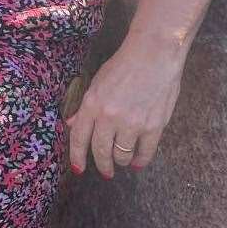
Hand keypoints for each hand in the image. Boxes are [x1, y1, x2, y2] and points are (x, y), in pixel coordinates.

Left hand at [67, 34, 183, 177]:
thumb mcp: (96, 83)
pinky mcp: (154, 127)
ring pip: (121, 155)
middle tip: (104, 171)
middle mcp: (109, 117)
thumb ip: (85, 107)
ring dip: (120, 161)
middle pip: (100, 151)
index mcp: (92, 104)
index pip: (79, 137)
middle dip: (101, 164)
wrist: (153, 56)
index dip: (77, 156)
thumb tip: (73, 124)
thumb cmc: (122, 66)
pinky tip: (136, 162)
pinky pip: (145, 153)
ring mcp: (132, 123)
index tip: (78, 169)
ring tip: (121, 160)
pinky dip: (139, 161)